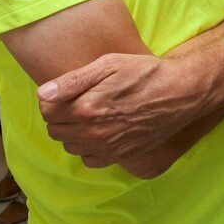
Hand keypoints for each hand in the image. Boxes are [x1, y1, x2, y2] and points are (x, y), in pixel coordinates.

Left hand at [36, 53, 197, 166]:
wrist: (181, 92)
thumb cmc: (145, 73)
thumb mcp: (109, 64)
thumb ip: (73, 80)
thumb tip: (43, 94)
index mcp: (86, 108)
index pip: (46, 111)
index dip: (52, 99)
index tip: (65, 91)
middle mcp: (93, 133)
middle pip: (55, 130)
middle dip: (60, 115)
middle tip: (78, 100)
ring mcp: (107, 147)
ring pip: (70, 146)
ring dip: (73, 132)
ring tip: (90, 115)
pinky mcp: (121, 156)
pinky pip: (89, 160)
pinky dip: (88, 148)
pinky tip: (100, 131)